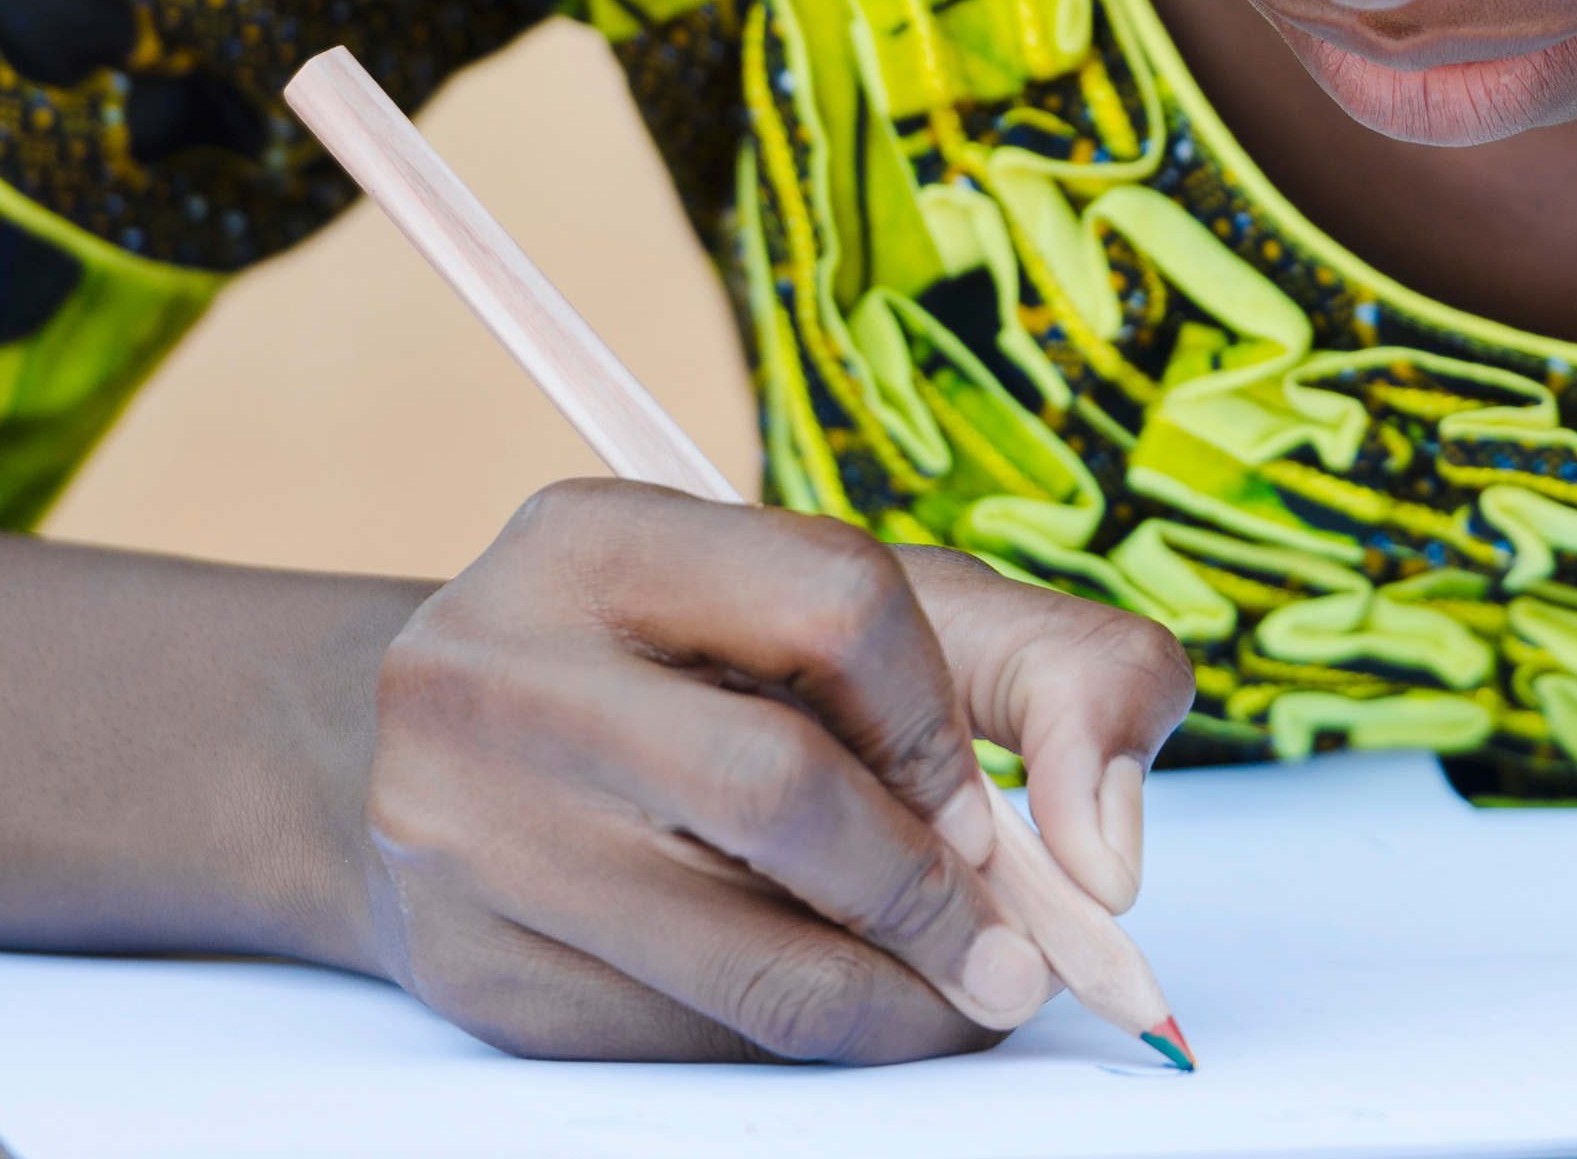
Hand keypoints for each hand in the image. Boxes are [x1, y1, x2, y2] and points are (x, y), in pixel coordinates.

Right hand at [352, 481, 1193, 1063]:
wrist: (475, 760)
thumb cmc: (720, 674)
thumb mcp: (881, 618)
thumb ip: (1059, 675)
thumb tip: (1112, 860)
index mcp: (603, 537)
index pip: (839, 603)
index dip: (945, 727)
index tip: (994, 822)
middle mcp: (500, 669)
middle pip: (784, 792)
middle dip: (934, 899)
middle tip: (1015, 964)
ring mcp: (465, 830)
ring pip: (743, 958)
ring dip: (894, 1003)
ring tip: (958, 999)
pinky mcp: (475, 973)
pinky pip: (687, 1040)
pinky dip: (795, 1037)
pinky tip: (829, 1000)